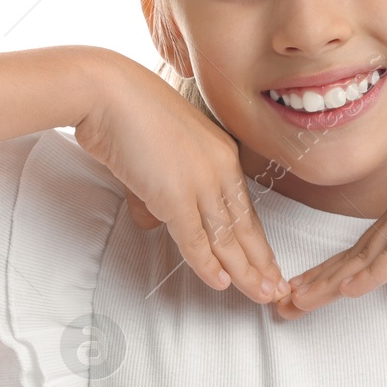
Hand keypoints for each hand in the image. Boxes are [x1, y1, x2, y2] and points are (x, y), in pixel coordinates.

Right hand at [73, 52, 288, 305]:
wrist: (108, 91)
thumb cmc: (127, 111)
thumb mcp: (159, 151)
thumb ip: (162, 188)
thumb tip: (153, 218)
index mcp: (222, 153)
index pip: (245, 207)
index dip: (257, 239)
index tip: (269, 261)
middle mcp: (219, 168)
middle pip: (245, 226)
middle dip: (263, 262)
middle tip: (278, 288)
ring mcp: (200, 182)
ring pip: (228, 238)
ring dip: (245, 271)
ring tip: (262, 294)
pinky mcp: (175, 195)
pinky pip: (196, 239)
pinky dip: (209, 264)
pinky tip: (222, 283)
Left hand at [277, 100, 386, 319]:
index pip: (360, 257)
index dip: (331, 278)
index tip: (303, 294)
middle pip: (349, 260)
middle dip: (314, 285)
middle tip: (280, 305)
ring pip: (362, 259)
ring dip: (329, 283)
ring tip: (295, 302)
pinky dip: (371, 272)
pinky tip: (348, 289)